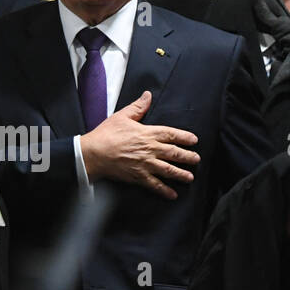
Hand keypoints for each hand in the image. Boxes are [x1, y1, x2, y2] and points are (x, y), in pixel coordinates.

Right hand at [79, 90, 199, 199]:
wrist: (93, 153)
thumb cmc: (106, 134)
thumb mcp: (122, 116)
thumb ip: (137, 107)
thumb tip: (147, 95)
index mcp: (147, 133)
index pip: (171, 134)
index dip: (184, 137)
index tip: (194, 140)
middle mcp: (150, 149)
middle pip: (174, 153)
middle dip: (187, 157)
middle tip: (196, 159)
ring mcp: (145, 164)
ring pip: (168, 170)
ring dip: (181, 174)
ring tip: (190, 177)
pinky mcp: (138, 176)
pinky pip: (155, 185)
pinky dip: (164, 190)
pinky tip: (172, 195)